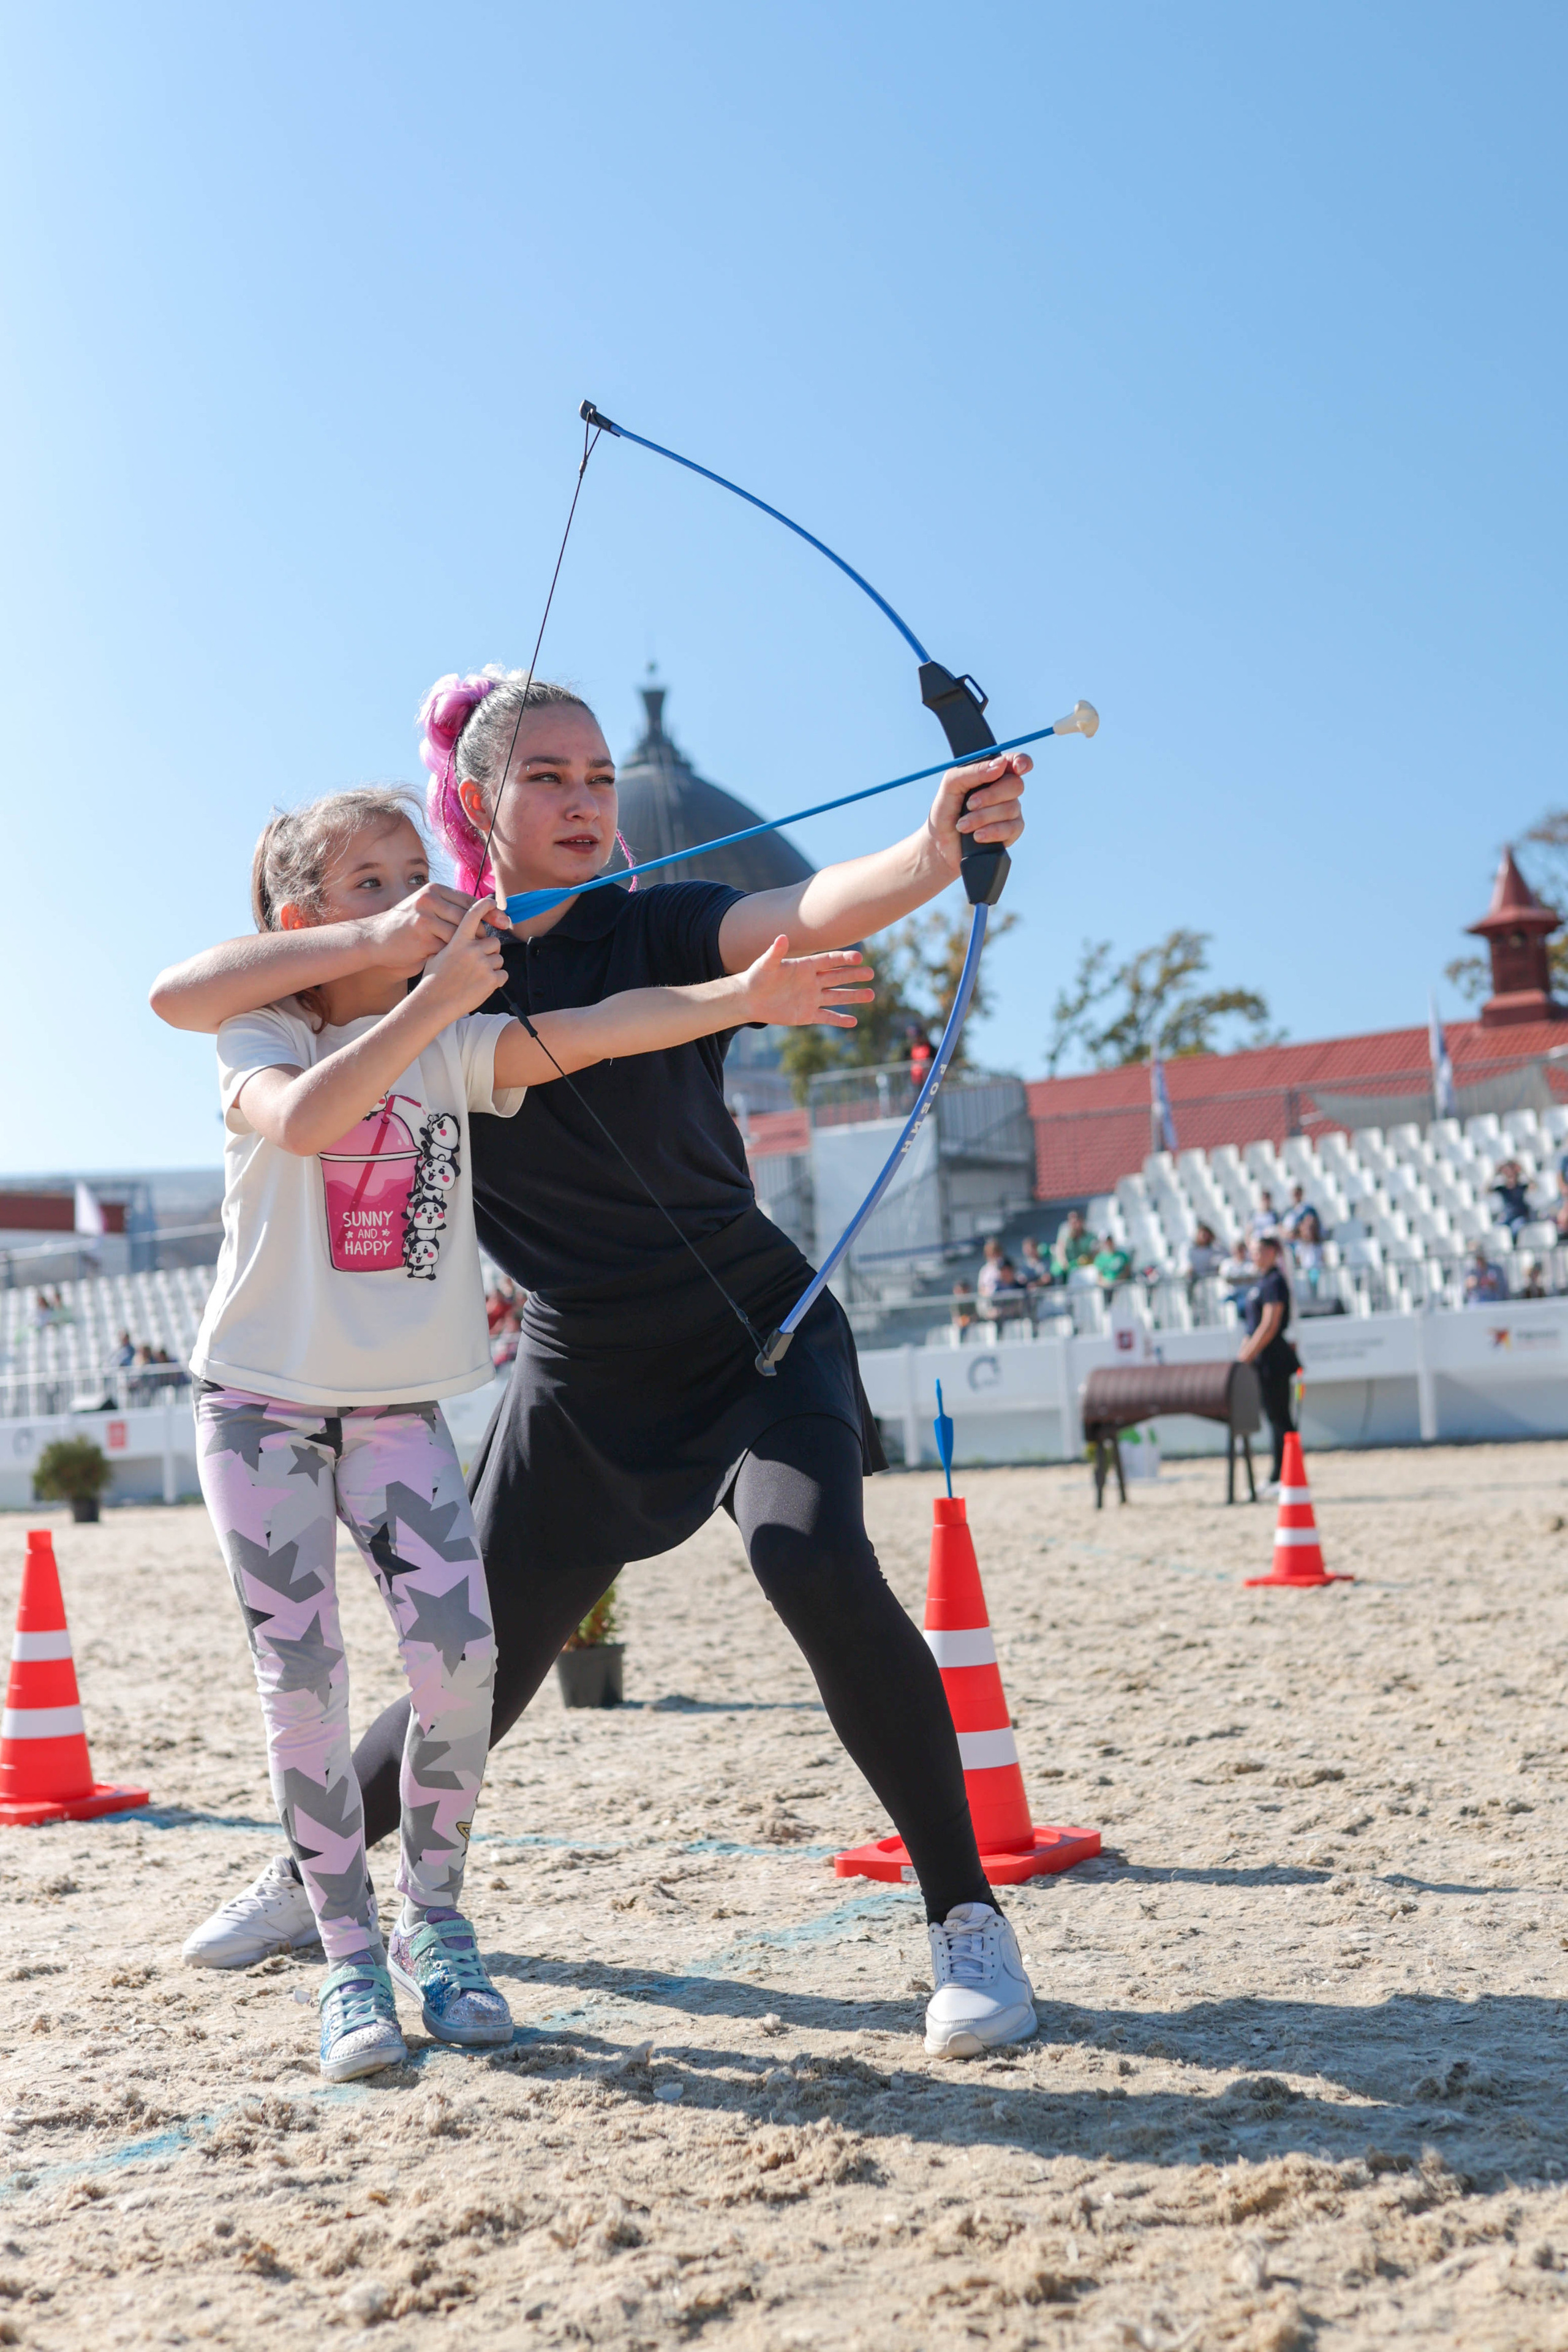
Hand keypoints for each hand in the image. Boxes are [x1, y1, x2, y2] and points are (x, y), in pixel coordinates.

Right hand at [360, 883, 509, 975]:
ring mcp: (425, 917)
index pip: (469, 901)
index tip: (505, 921)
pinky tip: (462, 964)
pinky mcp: (422, 937)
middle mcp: (429, 899)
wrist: (377, 939)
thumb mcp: (426, 909)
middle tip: (495, 943)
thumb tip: (483, 913)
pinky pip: (447, 949)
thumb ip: (449, 908)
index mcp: (434, 890)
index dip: (489, 912)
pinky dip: (455, 957)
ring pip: (460, 934)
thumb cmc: (407, 927)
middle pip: (468, 917)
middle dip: (485, 931)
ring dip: (471, 947)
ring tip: (478, 956)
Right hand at [416, 896, 508, 1017]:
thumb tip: (461, 937)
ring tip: (476, 976)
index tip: (492, 902)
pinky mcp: (491, 980)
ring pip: (499, 958)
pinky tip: (481, 985)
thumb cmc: (433, 980)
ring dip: (492, 966)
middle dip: (489, 950)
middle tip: (478, 962)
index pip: (472, 916)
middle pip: (493, 941)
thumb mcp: (437, 955)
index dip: (484, 906)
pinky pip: (503, 974)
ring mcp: (483, 964)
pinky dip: (496, 980)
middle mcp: (472, 950)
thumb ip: (452, 944)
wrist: (434, 1003)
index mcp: (458, 941)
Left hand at [737, 937, 874, 1028]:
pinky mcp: (806, 1014)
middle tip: (870, 974)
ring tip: (871, 995)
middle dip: (854, 976)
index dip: (843, 959)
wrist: (748, 999)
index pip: (828, 961)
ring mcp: (811, 998)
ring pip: (837, 996)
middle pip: (837, 977)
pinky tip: (854, 1021)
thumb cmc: (756, 977)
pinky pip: (826, 1016)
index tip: (858, 957)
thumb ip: (775, 952)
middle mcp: (812, 981)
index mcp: (805, 967)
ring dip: (853, 996)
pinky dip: (839, 1020)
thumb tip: (781, 937)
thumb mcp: (765, 964)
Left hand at [925, 750, 1029, 875]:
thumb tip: (1000, 765)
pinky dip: (991, 831)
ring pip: (1011, 808)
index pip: (1014, 762)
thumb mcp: (951, 784)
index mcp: (992, 773)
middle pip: (1015, 785)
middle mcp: (1004, 790)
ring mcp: (1011, 811)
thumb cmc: (946, 810)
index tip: (1018, 767)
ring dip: (982, 817)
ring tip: (963, 825)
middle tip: (969, 804)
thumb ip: (973, 771)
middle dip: (990, 796)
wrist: (941, 844)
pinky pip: (1011, 828)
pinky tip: (977, 836)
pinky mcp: (1012, 832)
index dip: (1021, 761)